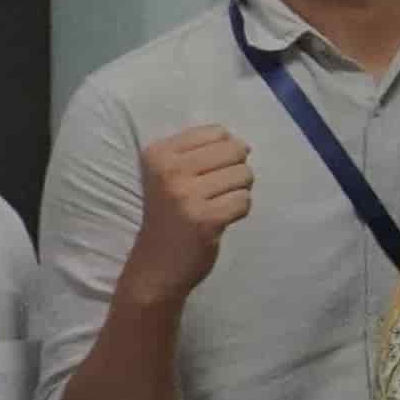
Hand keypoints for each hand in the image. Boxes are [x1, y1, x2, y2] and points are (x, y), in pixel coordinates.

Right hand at [123, 122, 254, 303]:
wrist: (154, 266)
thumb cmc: (168, 216)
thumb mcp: (170, 175)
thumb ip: (202, 153)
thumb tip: (243, 144)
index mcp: (158, 153)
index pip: (217, 132)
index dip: (225, 151)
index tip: (208, 173)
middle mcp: (169, 170)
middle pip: (234, 150)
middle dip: (236, 170)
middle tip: (217, 190)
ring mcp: (187, 195)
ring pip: (244, 175)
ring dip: (238, 191)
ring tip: (217, 205)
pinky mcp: (206, 219)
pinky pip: (244, 201)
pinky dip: (239, 210)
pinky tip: (220, 220)